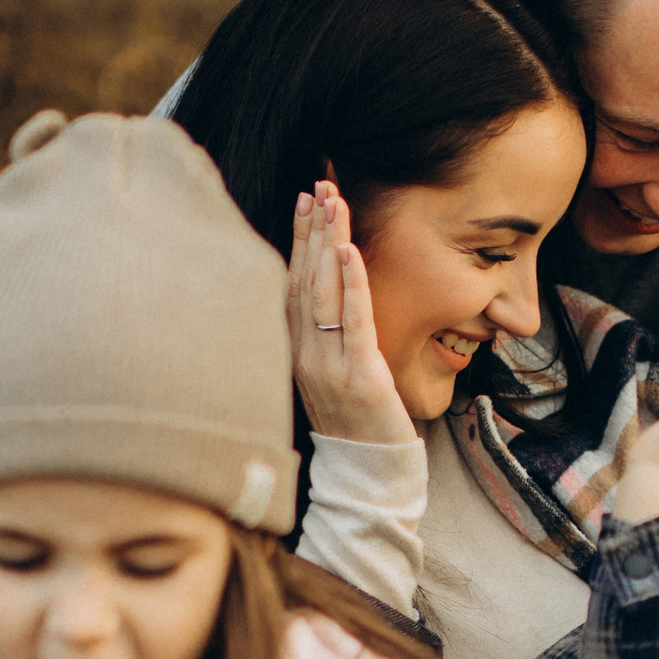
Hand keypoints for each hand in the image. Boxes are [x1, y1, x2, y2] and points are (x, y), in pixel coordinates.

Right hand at [288, 182, 413, 444]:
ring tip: (334, 202)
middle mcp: (304, 355)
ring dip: (329, 243)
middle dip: (312, 229)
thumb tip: (329, 294)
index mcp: (295, 352)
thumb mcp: (332, 374)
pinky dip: (352, 283)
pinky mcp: (361, 376)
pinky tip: (350, 250)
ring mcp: (329, 366)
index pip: (291, 284)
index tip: (304, 201)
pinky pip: (354, 321)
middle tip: (320, 185)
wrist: (367, 474)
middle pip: (304, 279)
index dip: (297, 241)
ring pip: (324, 292)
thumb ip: (325, 336)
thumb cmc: (356, 423)